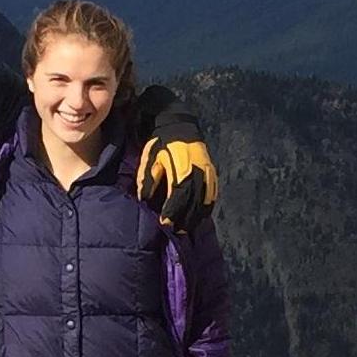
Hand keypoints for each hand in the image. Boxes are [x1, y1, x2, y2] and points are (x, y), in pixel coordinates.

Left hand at [136, 107, 217, 227]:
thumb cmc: (162, 143)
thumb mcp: (150, 159)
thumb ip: (148, 179)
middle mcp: (197, 174)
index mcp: (181, 170)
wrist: (179, 125)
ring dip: (196, 216)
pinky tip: (200, 215)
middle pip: (193, 203)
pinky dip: (206, 207)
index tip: (165, 224)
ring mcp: (207, 174)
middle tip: (177, 231)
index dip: (172, 213)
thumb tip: (145, 199)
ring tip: (187, 227)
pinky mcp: (212, 173)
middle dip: (185, 219)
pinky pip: (212, 194)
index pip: (178, 197)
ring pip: (205, 201)